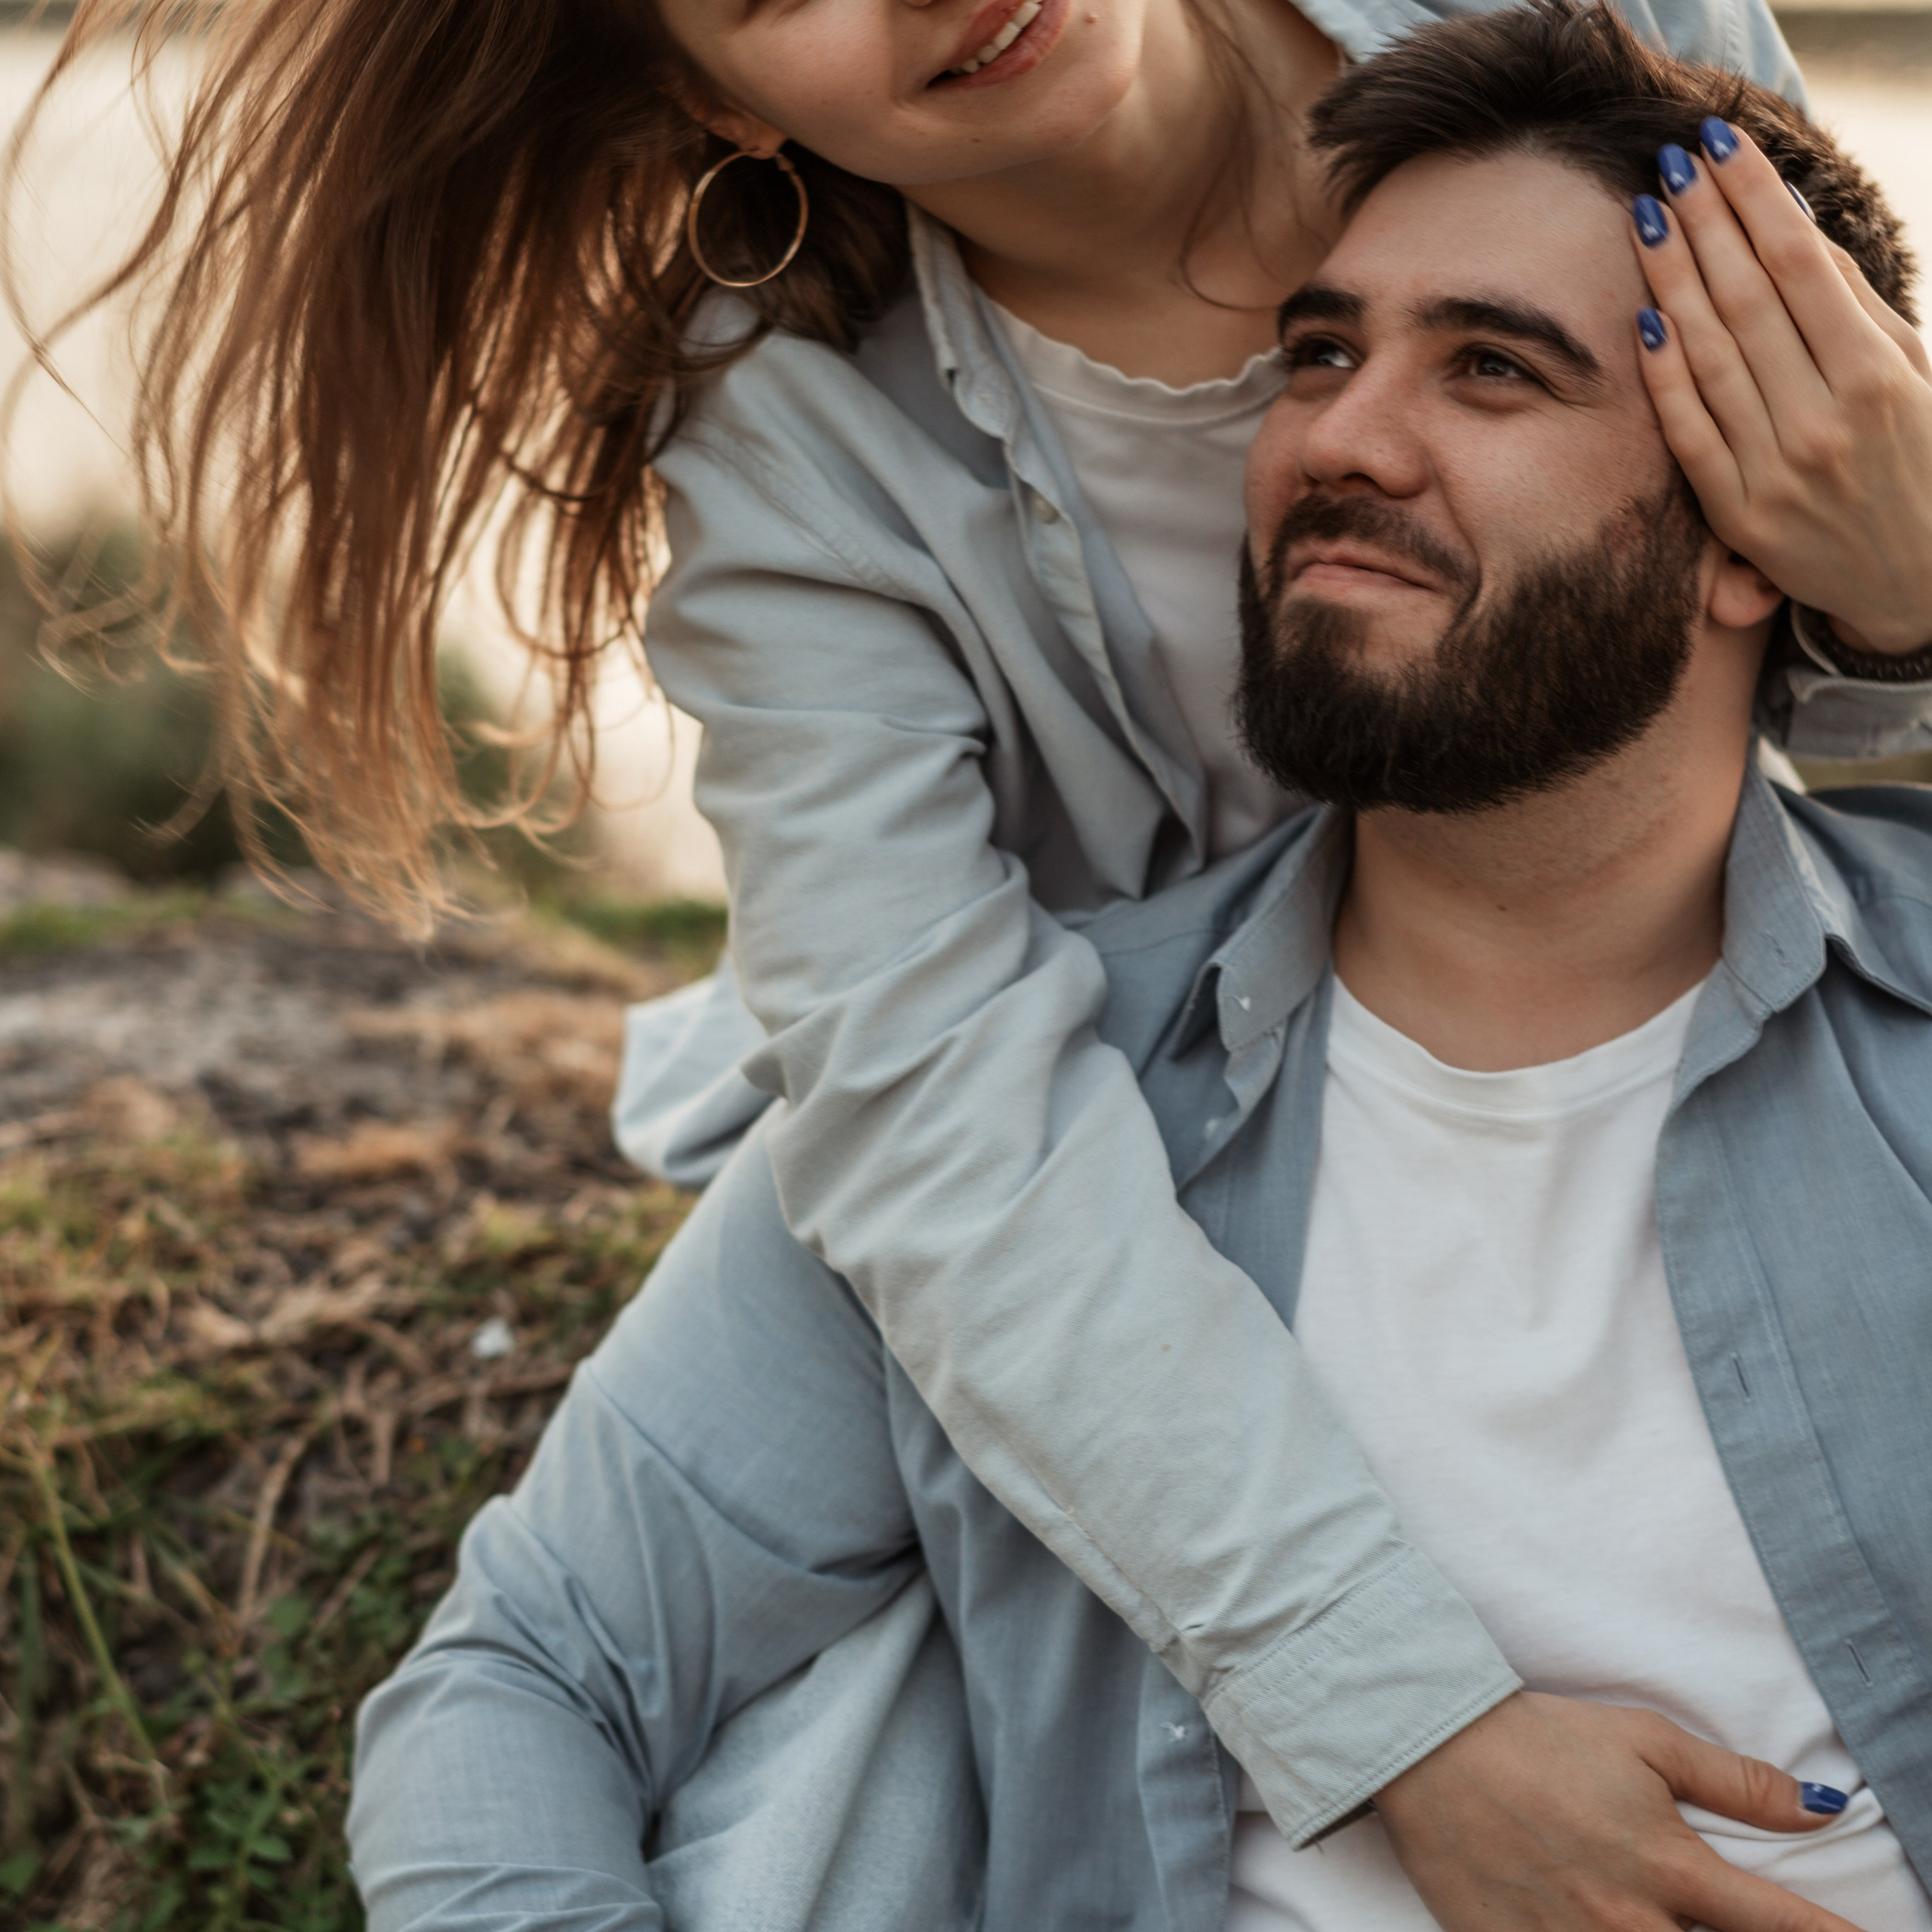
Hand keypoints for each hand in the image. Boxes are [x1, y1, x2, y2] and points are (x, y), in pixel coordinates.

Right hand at [1374, 1691, 1865, 1930]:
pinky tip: (1598, 1929)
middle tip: (1717, 1921)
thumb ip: (1736, 1782)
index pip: (1780, 1927)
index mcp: (1669, 1865)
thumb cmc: (1542, 1739)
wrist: (1431, 1746)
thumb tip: (1819, 1807)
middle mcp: (1630, 1921)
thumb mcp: (1646, 1740)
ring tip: (1655, 1924)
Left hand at [1628, 118, 1931, 656]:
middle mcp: (1823, 422)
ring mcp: (1775, 472)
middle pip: (1745, 302)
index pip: (1801, 267)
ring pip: (1709, 358)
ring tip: (1646, 218)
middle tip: (1668, 167)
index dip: (1754, 201)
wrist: (1921, 581)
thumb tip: (1793, 228)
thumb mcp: (1916, 374)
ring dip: (1671, 281)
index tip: (1721, 147)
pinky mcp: (1738, 515)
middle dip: (1703, 225)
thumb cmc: (1924, 458)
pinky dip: (1663, 374)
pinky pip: (1689, 432)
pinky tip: (1642, 317)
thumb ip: (1855, 306)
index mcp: (1877, 377)